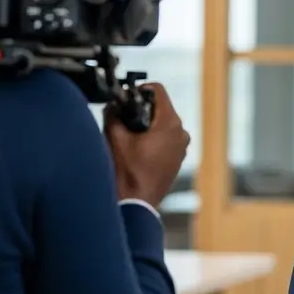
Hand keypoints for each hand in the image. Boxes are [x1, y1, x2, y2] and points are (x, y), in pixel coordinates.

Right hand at [104, 83, 189, 205]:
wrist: (136, 204)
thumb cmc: (127, 173)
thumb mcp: (115, 138)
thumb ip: (113, 114)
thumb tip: (112, 105)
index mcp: (170, 123)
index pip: (158, 90)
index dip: (140, 89)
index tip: (127, 96)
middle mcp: (181, 132)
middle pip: (161, 106)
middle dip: (142, 108)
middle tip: (123, 115)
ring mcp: (181, 146)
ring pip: (163, 123)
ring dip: (146, 123)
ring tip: (128, 134)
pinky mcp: (177, 158)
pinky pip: (166, 138)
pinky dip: (153, 136)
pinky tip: (136, 147)